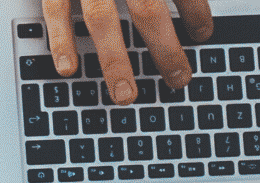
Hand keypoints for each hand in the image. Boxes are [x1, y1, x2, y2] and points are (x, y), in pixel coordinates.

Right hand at [43, 0, 214, 104]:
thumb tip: (185, 2)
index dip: (196, 12)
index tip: (204, 34)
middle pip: (148, 12)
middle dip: (166, 50)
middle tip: (178, 80)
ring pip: (102, 21)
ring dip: (115, 61)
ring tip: (125, 96)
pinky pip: (56, 12)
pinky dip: (61, 42)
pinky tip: (69, 69)